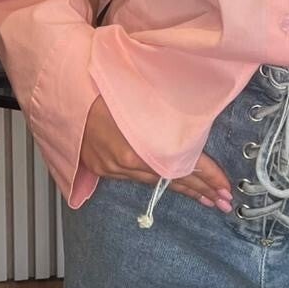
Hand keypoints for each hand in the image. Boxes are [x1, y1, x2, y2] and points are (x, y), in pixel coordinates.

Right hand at [79, 95, 234, 209]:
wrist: (61, 92)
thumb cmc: (103, 84)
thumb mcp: (141, 96)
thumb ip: (166, 117)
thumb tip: (195, 127)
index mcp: (138, 144)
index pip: (183, 165)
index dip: (208, 176)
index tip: (226, 187)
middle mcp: (126, 161)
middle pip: (171, 180)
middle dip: (202, 191)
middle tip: (225, 202)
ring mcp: (112, 167)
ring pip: (155, 183)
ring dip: (183, 190)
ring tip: (208, 199)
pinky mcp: (103, 168)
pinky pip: (137, 179)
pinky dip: (158, 183)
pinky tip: (173, 187)